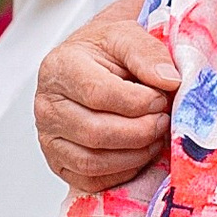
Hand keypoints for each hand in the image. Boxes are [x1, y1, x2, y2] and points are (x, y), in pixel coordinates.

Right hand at [36, 12, 178, 190]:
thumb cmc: (107, 52)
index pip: (97, 93)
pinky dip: (122, 173)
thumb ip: (148, 53)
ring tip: (154, 137)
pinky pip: (90, 180)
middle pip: (95, 132)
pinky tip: (139, 153)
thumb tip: (169, 80)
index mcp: (60, 67)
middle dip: (139, 132)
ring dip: (134, 155)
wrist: (92, 64)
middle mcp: (47, 105)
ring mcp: (48, 137)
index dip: (137, 102)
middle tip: (163, 121)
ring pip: (92, 161)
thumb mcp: (127, 36)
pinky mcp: (59, 162)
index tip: (161, 98)